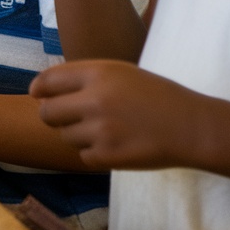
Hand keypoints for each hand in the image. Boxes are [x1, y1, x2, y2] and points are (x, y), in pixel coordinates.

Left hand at [30, 60, 201, 169]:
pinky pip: (83, 155)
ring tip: (104, 129)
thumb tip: (43, 90)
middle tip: (67, 117)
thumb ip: (85, 77)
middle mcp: (94, 99)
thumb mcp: (122, 72)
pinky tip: (114, 144)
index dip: (40, 89)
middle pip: (47, 113)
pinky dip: (93, 152)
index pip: (49, 80)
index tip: (38, 94)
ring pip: (65, 136)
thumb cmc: (157, 96)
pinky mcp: (107, 156)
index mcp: (99, 73)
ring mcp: (100, 130)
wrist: (191, 126)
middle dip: (53, 116)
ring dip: (76, 134)